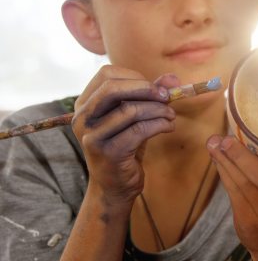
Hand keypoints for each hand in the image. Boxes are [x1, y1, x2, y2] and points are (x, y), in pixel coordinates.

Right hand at [71, 66, 178, 207]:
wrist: (115, 186)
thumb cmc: (125, 146)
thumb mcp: (136, 117)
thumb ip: (150, 96)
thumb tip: (172, 78)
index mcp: (85, 104)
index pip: (107, 75)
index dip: (135, 78)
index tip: (156, 89)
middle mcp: (82, 118)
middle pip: (113, 88)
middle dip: (146, 89)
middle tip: (167, 97)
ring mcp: (92, 136)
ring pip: (130, 110)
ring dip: (158, 110)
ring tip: (170, 116)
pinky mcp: (108, 152)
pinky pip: (139, 130)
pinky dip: (160, 125)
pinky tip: (169, 127)